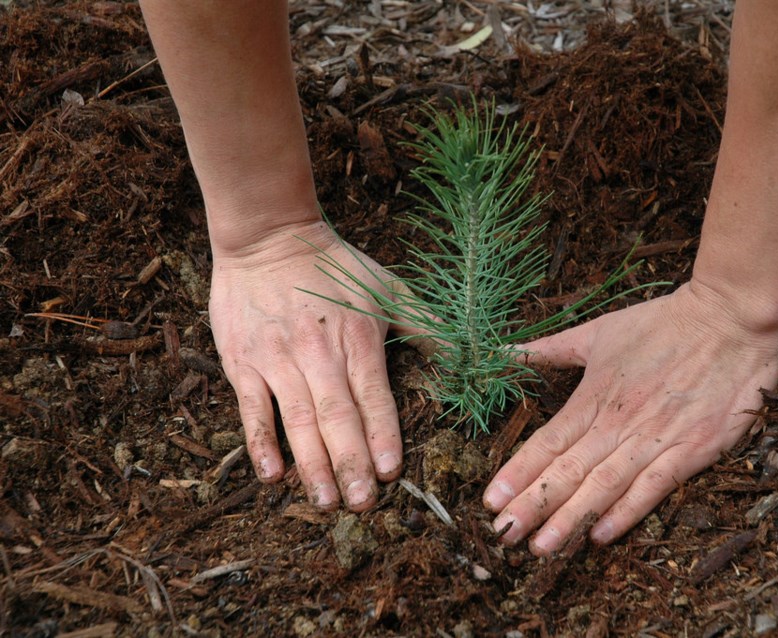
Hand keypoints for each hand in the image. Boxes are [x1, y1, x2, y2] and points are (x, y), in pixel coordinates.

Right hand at [209, 220, 402, 510]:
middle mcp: (318, 352)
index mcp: (357, 337)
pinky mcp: (244, 361)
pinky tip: (272, 474)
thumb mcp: (388, 287)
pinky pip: (252, 408)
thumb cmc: (334, 265)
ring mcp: (278, 358)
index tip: (391, 472)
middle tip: (362, 504)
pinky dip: (261, 442)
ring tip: (326, 501)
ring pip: (297, 419)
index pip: (373, 395)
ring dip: (312, 463)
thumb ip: (426, 324)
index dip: (382, 434)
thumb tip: (470, 354)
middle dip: (351, 463)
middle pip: (337, 415)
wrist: (267, 236)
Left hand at [483, 281, 777, 553]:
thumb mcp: (600, 330)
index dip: (518, 473)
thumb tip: (506, 352)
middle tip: (503, 536)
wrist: (730, 318)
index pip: (548, 442)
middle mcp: (619, 422)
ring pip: (604, 485)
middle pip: (568, 471)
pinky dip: (626, 513)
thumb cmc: (663, 323)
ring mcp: (656, 438)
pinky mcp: (693, 450)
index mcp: (594, 395)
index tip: (490, 501)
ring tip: (541, 547)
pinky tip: (600, 536)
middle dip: (533, 505)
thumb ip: (551, 348)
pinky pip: (654, 488)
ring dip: (570, 518)